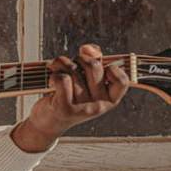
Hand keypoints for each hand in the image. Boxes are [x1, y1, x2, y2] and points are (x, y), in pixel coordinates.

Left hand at [11, 44, 128, 152]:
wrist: (48, 122)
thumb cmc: (68, 97)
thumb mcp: (85, 80)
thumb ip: (93, 60)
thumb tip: (89, 48)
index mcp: (110, 99)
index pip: (122, 79)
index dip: (110, 67)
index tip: (94, 69)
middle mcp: (100, 105)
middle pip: (94, 66)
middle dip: (79, 59)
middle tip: (71, 67)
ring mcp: (84, 108)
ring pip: (74, 70)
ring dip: (62, 65)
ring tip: (57, 74)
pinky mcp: (66, 108)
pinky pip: (63, 78)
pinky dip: (54, 74)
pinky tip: (52, 82)